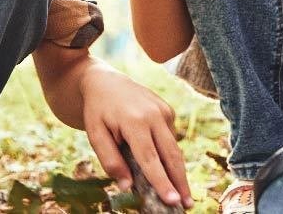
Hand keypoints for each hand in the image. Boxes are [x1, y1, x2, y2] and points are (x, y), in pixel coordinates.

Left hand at [79, 68, 191, 208]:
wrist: (105, 81)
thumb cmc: (97, 111)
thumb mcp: (95, 135)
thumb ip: (110, 160)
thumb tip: (128, 186)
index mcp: (134, 121)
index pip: (150, 159)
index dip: (162, 182)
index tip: (172, 200)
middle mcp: (154, 115)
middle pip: (171, 155)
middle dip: (180, 182)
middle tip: (186, 205)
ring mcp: (164, 111)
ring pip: (174, 149)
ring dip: (179, 173)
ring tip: (182, 195)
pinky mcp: (168, 110)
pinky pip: (170, 139)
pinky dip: (169, 156)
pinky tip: (166, 169)